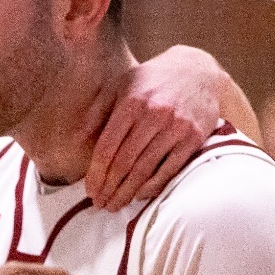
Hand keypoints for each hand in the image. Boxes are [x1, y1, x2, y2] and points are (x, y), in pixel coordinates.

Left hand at [81, 45, 221, 210]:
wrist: (198, 70)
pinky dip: (153, 186)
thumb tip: (76, 138)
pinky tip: (140, 195)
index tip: (90, 190)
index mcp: (132, 103)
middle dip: (109, 188)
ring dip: (128, 192)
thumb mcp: (122, 85)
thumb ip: (99, 111)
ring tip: (115, 205)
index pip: (108, 147)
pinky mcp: (193, 138)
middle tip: (100, 205)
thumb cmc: (153, 80)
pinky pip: (170, 169)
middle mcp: (154, 115)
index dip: (96, 173)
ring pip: (146, 169)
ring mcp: (176, 128)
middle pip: (125, 162)